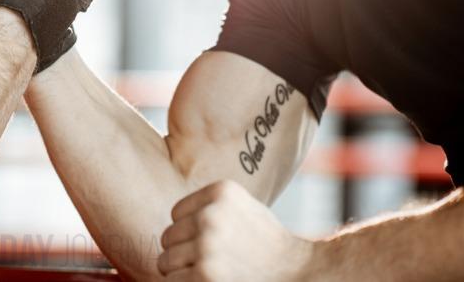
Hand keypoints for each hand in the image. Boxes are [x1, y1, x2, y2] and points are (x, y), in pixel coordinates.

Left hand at [158, 180, 314, 281]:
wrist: (298, 272)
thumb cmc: (267, 244)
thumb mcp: (241, 207)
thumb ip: (208, 207)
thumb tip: (169, 223)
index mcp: (220, 192)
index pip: (176, 213)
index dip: (190, 232)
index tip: (213, 241)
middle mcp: (211, 215)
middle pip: (168, 237)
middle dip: (184, 252)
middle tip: (213, 261)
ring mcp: (207, 245)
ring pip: (165, 261)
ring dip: (182, 272)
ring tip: (210, 272)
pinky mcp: (204, 273)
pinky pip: (172, 280)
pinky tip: (208, 281)